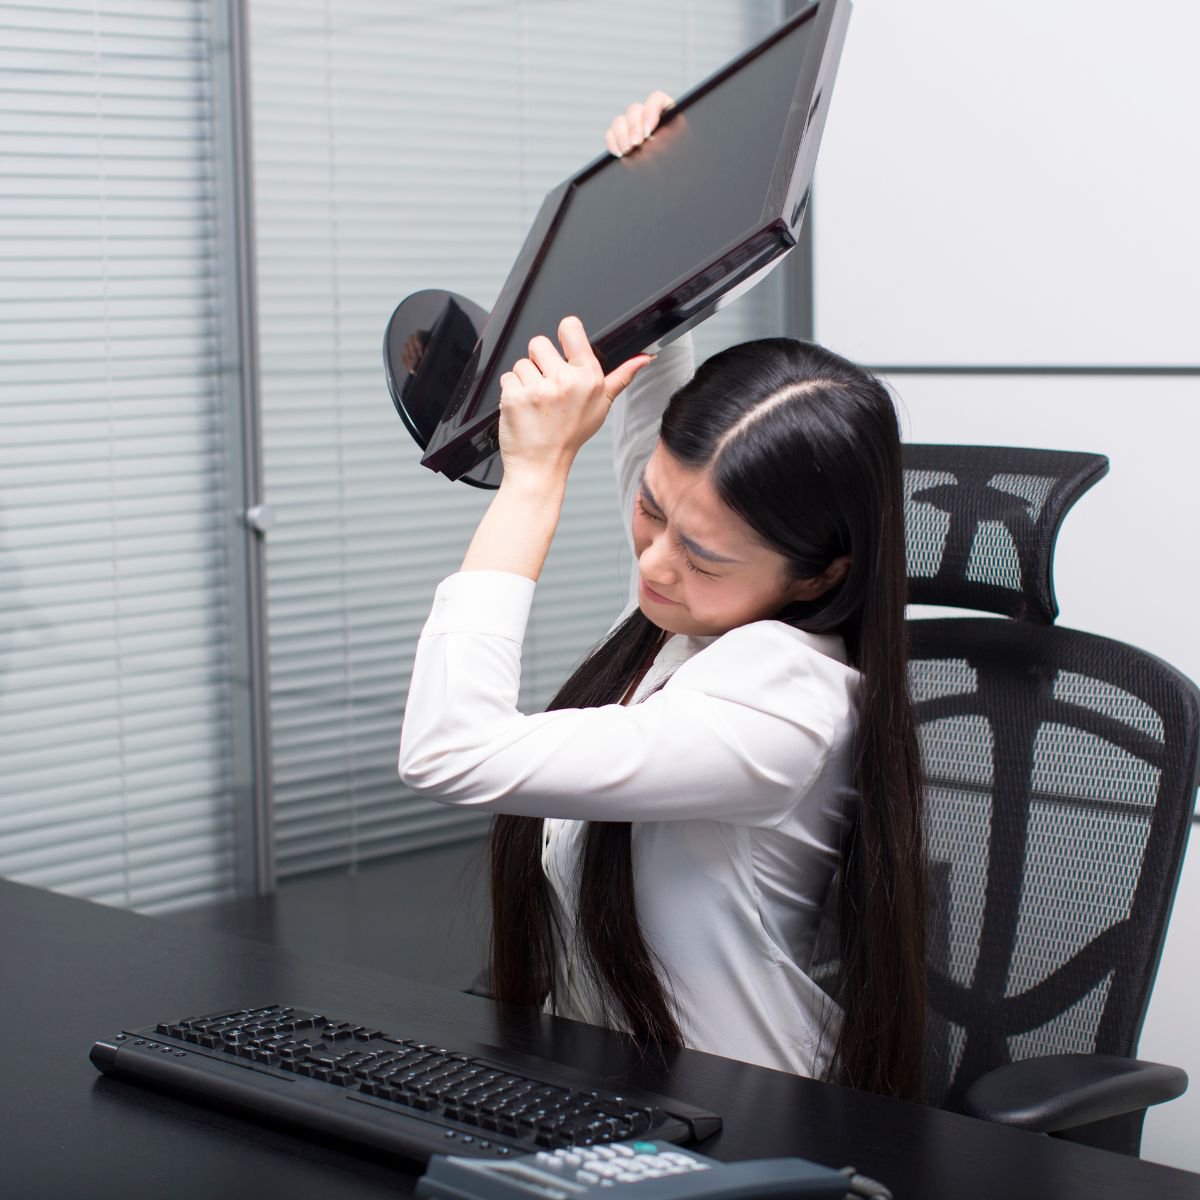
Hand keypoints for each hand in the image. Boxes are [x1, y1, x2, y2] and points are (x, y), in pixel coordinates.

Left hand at [497, 316, 652, 479]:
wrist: (541, 465)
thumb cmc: (569, 436)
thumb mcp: (602, 406)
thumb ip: (621, 377)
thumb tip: (643, 359)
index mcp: (588, 377)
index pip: (571, 328)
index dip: (564, 333)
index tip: (563, 346)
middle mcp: (565, 381)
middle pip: (539, 343)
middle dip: (539, 362)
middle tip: (547, 388)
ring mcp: (539, 389)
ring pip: (522, 363)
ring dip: (525, 380)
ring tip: (536, 402)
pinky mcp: (515, 396)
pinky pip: (508, 378)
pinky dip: (512, 392)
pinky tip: (524, 407)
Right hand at [604, 90, 674, 157]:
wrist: (673, 175)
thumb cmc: (679, 158)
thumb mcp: (678, 145)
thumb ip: (668, 138)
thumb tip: (653, 140)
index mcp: (666, 111)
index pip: (656, 99)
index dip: (650, 111)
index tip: (649, 130)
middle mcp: (647, 115)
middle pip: (634, 110)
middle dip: (634, 127)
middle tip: (636, 144)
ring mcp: (632, 126)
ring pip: (620, 121)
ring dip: (622, 136)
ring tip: (627, 151)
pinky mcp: (621, 138)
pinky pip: (611, 134)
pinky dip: (613, 143)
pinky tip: (619, 153)